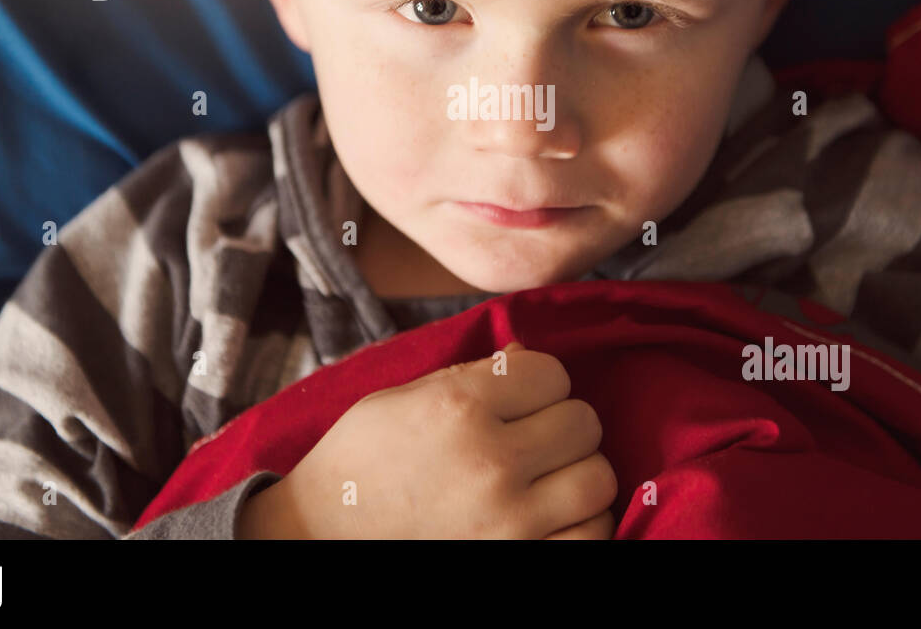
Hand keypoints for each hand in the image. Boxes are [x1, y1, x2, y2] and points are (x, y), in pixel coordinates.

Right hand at [238, 341, 616, 537]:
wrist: (322, 538)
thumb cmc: (360, 461)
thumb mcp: (405, 398)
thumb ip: (474, 376)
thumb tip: (530, 357)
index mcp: (459, 406)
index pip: (553, 374)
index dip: (539, 383)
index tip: (521, 399)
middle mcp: (491, 461)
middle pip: (584, 423)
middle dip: (562, 424)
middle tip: (535, 437)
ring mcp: (509, 522)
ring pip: (599, 479)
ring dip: (577, 474)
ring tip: (547, 478)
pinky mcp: (519, 563)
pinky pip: (594, 537)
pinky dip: (581, 524)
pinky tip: (553, 517)